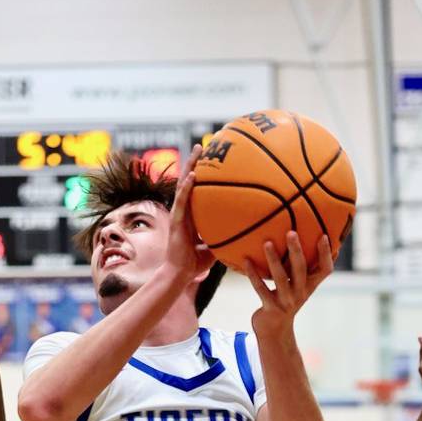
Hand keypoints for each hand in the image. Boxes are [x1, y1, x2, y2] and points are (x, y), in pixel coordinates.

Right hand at [164, 145, 215, 283]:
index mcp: (191, 215)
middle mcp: (184, 211)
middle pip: (188, 181)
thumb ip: (225, 237)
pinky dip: (187, 188)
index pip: (196, 190)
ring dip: (189, 166)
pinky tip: (192, 175)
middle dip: (195, 162)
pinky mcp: (176, 221)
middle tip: (203, 145)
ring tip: (197, 150)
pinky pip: (182, 201)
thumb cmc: (195, 264)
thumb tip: (245, 233)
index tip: (210, 160)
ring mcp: (179, 215)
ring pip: (183, 185)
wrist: (179, 275)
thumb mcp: (215, 247)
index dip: (201, 174)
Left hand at [246, 232, 332, 336]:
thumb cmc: (286, 301)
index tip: (323, 235)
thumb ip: (303, 269)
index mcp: (309, 286)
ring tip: (267, 243)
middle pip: (301, 269)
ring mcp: (285, 301)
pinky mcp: (270, 307)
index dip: (325, 254)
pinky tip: (246, 260)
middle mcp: (300, 293)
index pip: (325, 270)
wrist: (275, 331)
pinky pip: (260, 288)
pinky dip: (253, 274)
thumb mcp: (299, 287)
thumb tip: (306, 243)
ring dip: (273, 260)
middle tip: (291, 232)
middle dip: (296, 250)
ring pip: (279, 278)